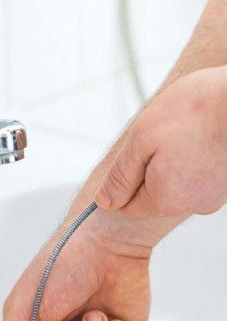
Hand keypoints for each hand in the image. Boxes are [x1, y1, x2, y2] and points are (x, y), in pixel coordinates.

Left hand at [96, 65, 226, 218]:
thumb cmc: (196, 113)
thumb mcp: (141, 141)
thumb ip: (121, 176)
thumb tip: (104, 202)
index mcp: (166, 200)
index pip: (129, 208)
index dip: (124, 182)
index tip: (133, 155)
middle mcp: (194, 205)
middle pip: (153, 195)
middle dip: (149, 168)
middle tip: (159, 138)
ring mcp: (215, 194)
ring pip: (177, 183)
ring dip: (172, 161)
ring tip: (182, 133)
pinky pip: (197, 174)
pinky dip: (192, 157)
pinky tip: (197, 135)